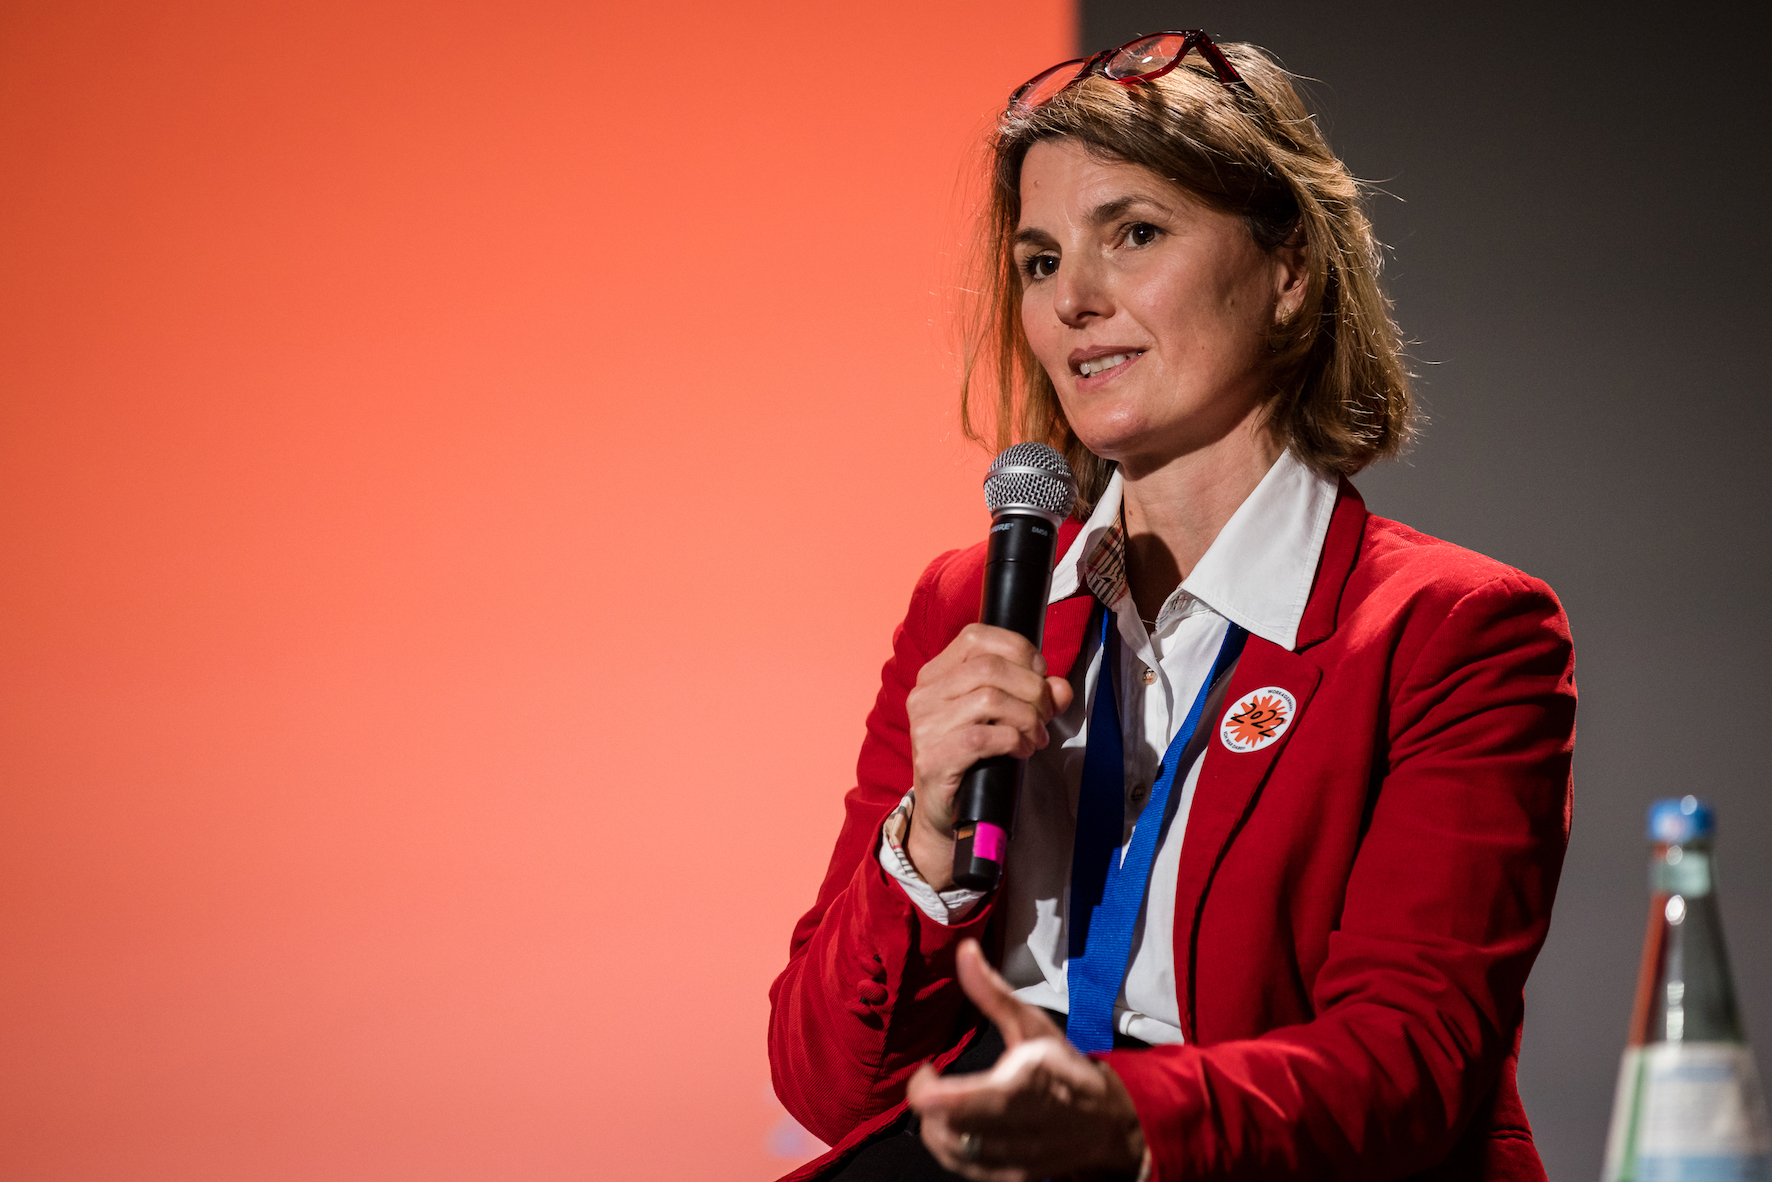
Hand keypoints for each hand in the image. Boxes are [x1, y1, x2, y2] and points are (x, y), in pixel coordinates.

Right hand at [905, 624, 1073, 888]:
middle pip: (989, 668)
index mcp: (935, 674)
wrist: (945, 813)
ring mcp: (924, 726)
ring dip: (1026, 717)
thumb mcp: (1003, 718)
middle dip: (1032, 689)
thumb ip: (1034, 695)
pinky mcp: (933, 758)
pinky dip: (1014, 740)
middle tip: (1045, 715)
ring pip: (989, 699)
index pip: (976, 636)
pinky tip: (1022, 750)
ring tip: (1036, 737)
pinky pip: (984, 736)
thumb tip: (1060, 687)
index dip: (1018, 650)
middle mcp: (924, 694)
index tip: (1040, 675)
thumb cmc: (975, 758)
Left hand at [907, 941, 1145, 1180]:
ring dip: (934, 1124)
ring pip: (950, 1150)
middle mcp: (1018, 1129)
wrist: (1106, 1123)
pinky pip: (962, 1167)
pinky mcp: (1010, 1177)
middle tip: (931, 1080)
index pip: (959, 1103)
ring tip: (944, 1099)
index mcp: (1024, 1086)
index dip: (926, 1091)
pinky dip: (948, 1144)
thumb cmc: (1064, 1067)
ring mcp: (1014, 1159)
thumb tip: (964, 950)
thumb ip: (993, 993)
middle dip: (928, 1102)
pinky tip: (955, 1122)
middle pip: (947, 1128)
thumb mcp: (1033, 1025)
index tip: (928, 1068)